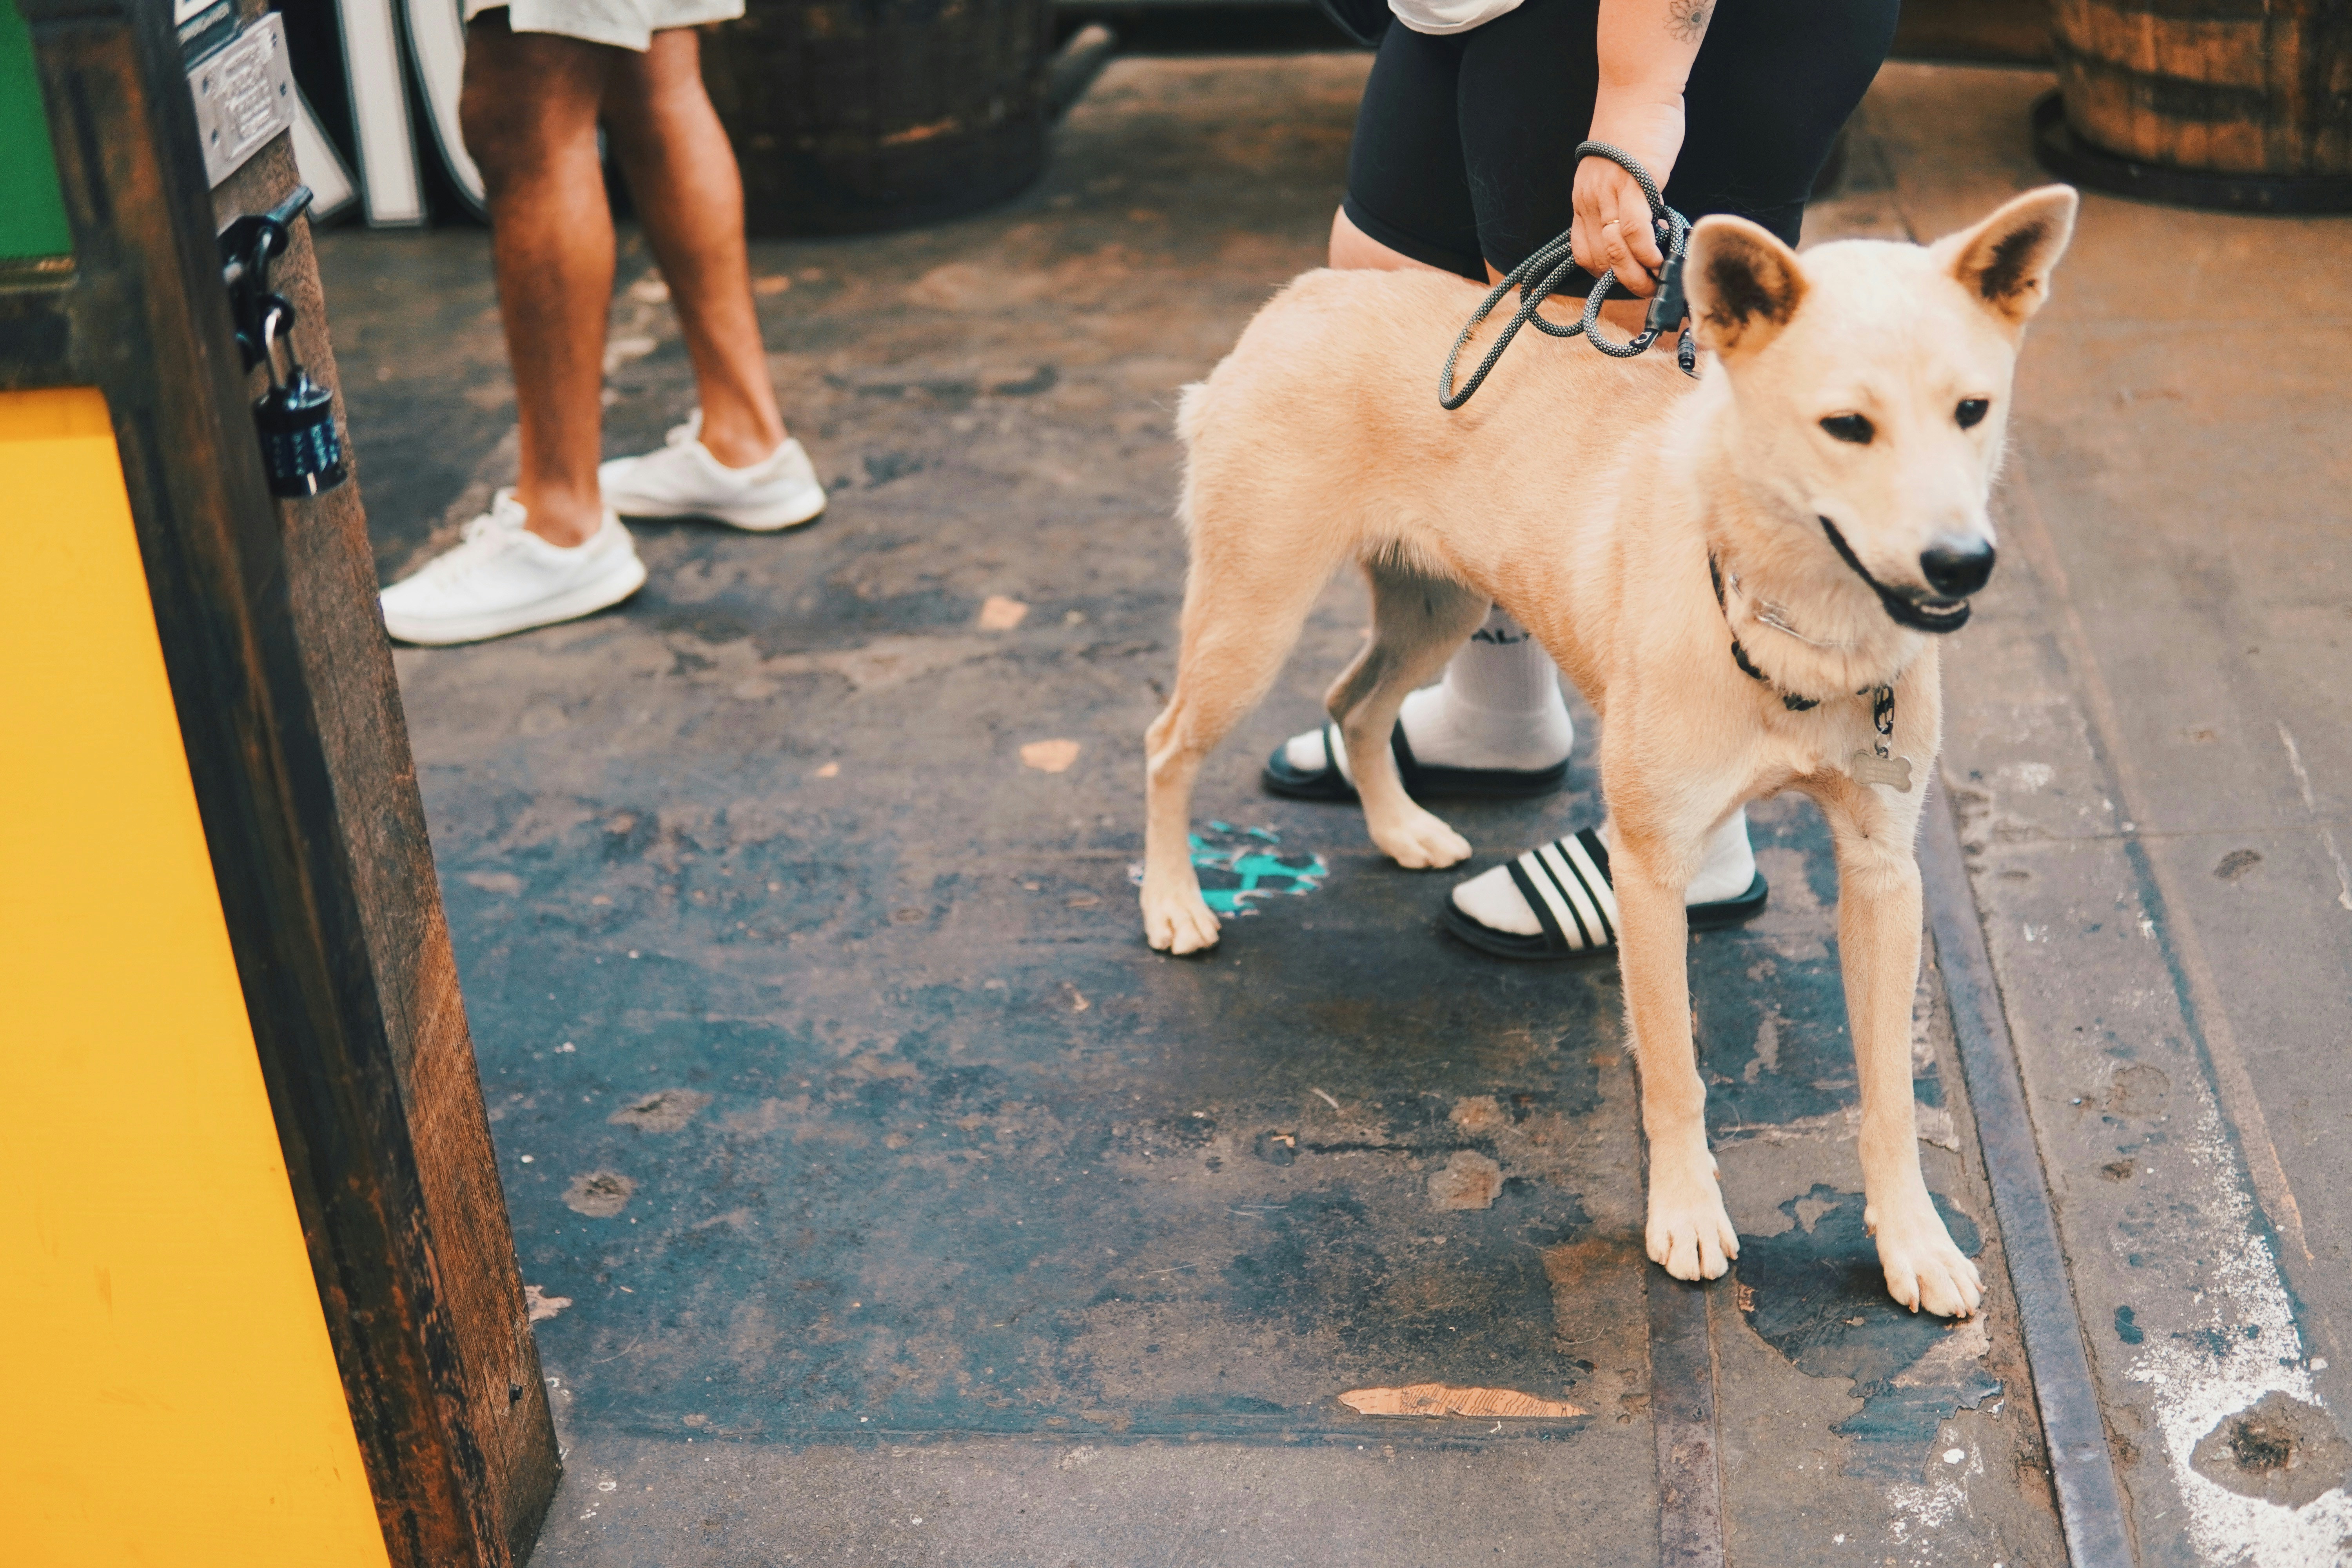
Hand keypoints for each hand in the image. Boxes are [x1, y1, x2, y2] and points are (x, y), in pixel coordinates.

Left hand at [1572, 93, 1684, 297]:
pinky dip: (1647, 251)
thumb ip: (1621, 199)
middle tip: (1646, 288)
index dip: (1602, 272)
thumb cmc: (1633, 126)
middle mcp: (1591, 200)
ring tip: (1655, 280)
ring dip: (1636, 275)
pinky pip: (1635, 230)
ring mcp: (1610, 193)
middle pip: (1597, 258)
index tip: (1624, 278)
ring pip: (1615, 251)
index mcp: (1584, 199)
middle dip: (1622, 282)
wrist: (1638, 89)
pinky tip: (1659, 258)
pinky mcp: (1634, 184)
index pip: (1582, 251)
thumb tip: (1643, 225)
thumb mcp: (1615, 171)